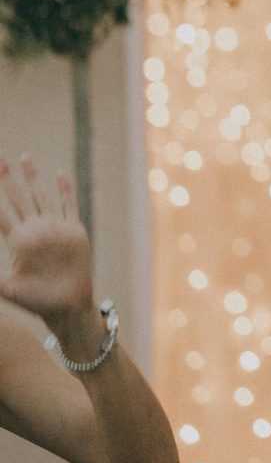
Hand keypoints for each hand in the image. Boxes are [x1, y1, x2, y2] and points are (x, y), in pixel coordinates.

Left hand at [0, 156, 94, 334]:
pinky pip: (69, 205)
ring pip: (41, 195)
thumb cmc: (35, 300)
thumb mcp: (5, 289)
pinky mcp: (73, 230)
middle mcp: (34, 229)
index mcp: (17, 241)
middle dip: (7, 178)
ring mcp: (54, 227)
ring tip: (23, 157)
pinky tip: (60, 174)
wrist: (66, 305)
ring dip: (32, 177)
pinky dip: (65, 189)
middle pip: (18, 198)